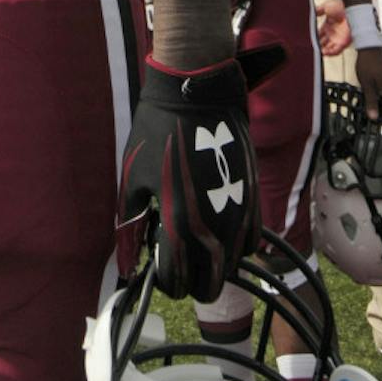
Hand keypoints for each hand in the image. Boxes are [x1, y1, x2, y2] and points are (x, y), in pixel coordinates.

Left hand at [117, 58, 259, 300]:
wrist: (196, 93)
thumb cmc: (157, 131)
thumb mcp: (132, 178)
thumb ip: (130, 224)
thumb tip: (127, 260)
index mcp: (181, 224)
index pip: (177, 284)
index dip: (163, 280)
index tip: (157, 263)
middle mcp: (215, 227)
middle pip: (210, 287)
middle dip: (191, 280)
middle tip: (177, 257)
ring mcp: (239, 214)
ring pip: (232, 266)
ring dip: (214, 263)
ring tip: (195, 238)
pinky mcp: (253, 198)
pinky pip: (250, 242)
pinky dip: (234, 244)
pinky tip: (216, 224)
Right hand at [315, 0, 350, 55]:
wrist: (351, 9)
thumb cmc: (341, 6)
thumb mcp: (326, 6)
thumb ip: (318, 10)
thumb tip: (312, 12)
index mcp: (328, 25)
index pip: (318, 34)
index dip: (313, 36)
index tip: (308, 38)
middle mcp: (333, 33)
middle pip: (322, 42)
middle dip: (317, 45)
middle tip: (311, 46)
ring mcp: (338, 38)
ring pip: (328, 48)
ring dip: (322, 50)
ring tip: (316, 51)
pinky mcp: (343, 43)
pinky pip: (336, 51)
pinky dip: (330, 53)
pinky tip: (323, 52)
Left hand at [355, 47, 381, 119]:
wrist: (370, 48)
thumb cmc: (368, 65)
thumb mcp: (367, 85)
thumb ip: (371, 102)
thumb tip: (374, 118)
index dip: (376, 120)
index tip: (366, 124)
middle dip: (374, 111)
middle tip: (360, 112)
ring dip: (374, 103)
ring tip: (362, 103)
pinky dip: (375, 96)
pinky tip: (366, 94)